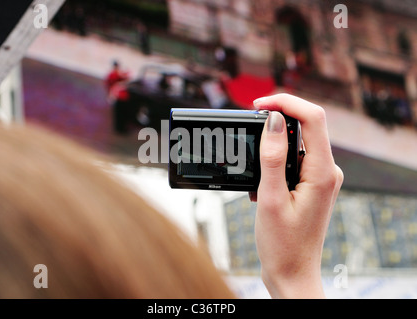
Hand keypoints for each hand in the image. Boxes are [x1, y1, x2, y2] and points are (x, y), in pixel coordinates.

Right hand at [251, 94, 343, 298]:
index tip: (257, 105)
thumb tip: (274, 120)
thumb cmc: (282, 244)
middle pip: (306, 126)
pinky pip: (293, 161)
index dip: (285, 102)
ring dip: (271, 149)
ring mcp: (320, 178)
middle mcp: (327, 171)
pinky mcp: (311, 185)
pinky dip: (273, 165)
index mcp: (323, 172)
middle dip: (275, 122)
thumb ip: (273, 157)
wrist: (292, 273)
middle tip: (248, 133)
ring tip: (255, 177)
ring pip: (296, 144)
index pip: (313, 117)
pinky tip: (261, 187)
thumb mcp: (270, 198)